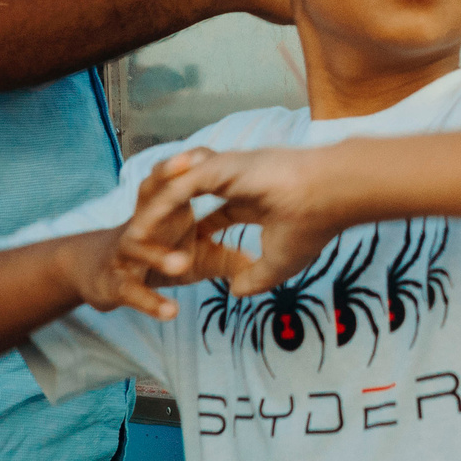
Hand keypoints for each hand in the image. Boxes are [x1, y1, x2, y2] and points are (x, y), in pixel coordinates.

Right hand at [59, 181, 250, 320]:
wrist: (99, 275)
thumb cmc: (154, 253)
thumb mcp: (194, 255)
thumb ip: (225, 255)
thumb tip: (260, 259)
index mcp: (161, 209)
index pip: (174, 179)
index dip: (188, 165)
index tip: (210, 153)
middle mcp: (140, 223)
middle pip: (147, 192)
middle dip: (165, 178)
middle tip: (190, 166)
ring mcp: (125, 253)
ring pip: (138, 246)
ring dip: (159, 254)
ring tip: (182, 262)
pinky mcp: (115, 283)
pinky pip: (132, 291)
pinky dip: (151, 302)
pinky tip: (171, 312)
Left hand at [130, 144, 337, 295]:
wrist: (328, 197)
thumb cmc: (311, 226)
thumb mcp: (279, 262)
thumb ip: (255, 277)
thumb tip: (235, 291)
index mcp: (251, 199)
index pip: (218, 214)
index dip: (199, 233)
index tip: (183, 254)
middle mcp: (234, 181)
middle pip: (188, 198)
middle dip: (166, 220)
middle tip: (144, 244)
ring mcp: (224, 171)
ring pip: (176, 191)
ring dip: (155, 214)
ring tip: (133, 240)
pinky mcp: (216, 169)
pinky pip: (176, 190)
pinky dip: (158, 209)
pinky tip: (142, 230)